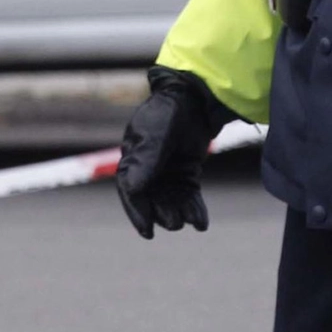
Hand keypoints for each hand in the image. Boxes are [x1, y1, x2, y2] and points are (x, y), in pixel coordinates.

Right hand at [116, 67, 222, 238]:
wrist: (195, 99)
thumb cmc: (168, 113)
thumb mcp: (156, 135)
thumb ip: (146, 160)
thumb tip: (132, 190)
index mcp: (132, 160)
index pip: (131, 193)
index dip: (137, 213)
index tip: (147, 232)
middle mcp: (147, 170)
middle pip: (152, 201)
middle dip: (163, 214)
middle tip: (175, 223)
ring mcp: (167, 172)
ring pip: (171, 201)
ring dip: (180, 213)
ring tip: (190, 222)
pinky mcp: (186, 173)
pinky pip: (188, 196)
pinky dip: (194, 209)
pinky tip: (201, 223)